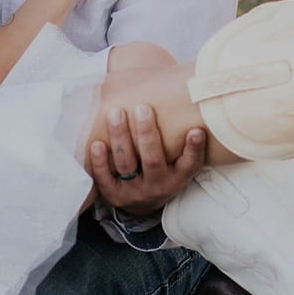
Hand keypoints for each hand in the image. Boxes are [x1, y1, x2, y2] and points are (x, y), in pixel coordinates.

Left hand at [87, 103, 206, 216]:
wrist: (142, 203)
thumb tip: (182, 90)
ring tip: (116, 114)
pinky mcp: (114, 194)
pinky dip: (100, 161)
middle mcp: (158, 186)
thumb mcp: (176, 161)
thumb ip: (180, 136)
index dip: (194, 149)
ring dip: (120, 138)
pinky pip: (105, 178)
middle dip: (147, 134)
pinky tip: (96, 144)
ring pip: (126, 164)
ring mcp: (135, 191)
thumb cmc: (162, 170)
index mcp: (178, 178)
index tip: (196, 130)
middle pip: (153, 160)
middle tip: (143, 108)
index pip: (190, 165)